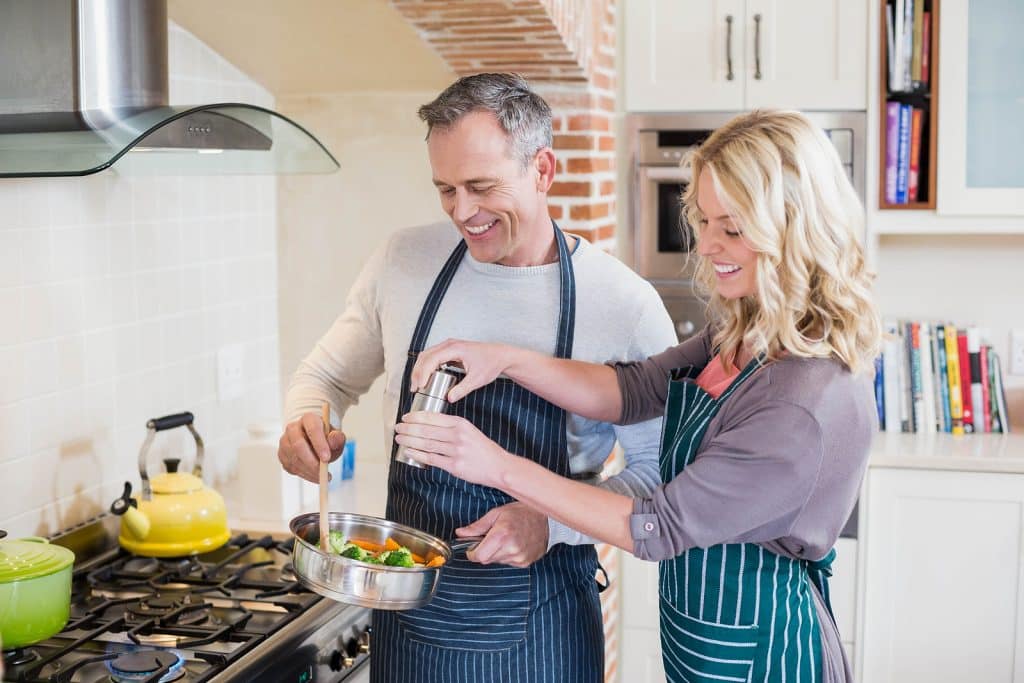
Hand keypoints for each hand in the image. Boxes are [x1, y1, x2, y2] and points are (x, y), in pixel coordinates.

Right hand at [278, 412, 346, 482]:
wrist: (315, 442)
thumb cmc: (326, 439)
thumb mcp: (336, 437)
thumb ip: (337, 438)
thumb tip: (334, 439)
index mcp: (308, 419)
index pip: (312, 429)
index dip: (319, 444)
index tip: (327, 458)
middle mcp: (293, 428)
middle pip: (298, 445)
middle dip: (311, 461)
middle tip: (323, 472)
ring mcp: (284, 441)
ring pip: (294, 459)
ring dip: (309, 471)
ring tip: (323, 476)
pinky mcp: (282, 455)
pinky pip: (291, 467)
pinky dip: (304, 475)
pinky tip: (314, 475)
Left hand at [393, 411, 511, 488]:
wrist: (498, 466)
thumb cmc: (482, 449)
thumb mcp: (469, 430)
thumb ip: (451, 427)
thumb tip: (427, 425)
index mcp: (460, 423)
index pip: (433, 417)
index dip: (416, 417)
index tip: (405, 417)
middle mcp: (457, 435)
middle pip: (426, 430)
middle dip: (408, 428)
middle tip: (398, 428)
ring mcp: (456, 451)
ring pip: (426, 444)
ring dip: (409, 440)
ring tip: (399, 438)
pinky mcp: (454, 466)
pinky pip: (431, 459)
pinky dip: (417, 455)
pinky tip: (409, 451)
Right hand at [410, 339, 513, 402]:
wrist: (501, 356)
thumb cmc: (491, 364)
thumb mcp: (477, 379)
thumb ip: (462, 389)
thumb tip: (449, 398)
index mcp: (455, 348)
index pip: (432, 359)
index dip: (423, 373)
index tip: (419, 386)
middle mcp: (449, 344)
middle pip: (425, 356)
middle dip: (417, 372)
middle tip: (414, 389)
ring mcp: (449, 346)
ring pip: (427, 356)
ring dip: (420, 370)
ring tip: (417, 386)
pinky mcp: (449, 351)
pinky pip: (432, 357)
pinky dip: (426, 367)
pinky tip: (425, 379)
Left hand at [458, 502, 549, 566]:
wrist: (543, 516)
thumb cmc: (519, 512)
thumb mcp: (495, 514)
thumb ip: (476, 527)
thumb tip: (460, 533)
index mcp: (501, 535)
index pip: (479, 556)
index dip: (472, 552)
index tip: (472, 547)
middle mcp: (511, 548)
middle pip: (487, 560)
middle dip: (484, 551)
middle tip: (491, 538)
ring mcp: (520, 557)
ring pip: (497, 561)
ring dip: (496, 553)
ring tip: (505, 539)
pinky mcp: (526, 562)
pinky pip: (509, 562)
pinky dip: (507, 555)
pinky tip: (514, 544)